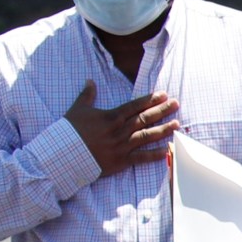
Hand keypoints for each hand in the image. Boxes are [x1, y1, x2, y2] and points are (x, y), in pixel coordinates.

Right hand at [63, 80, 178, 177]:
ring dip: (163, 130)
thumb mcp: (78, 109)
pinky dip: (155, 154)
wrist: (64, 153)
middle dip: (162, 110)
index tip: (164, 95)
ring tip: (177, 124)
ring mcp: (121, 146)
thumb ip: (87, 94)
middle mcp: (119, 130)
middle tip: (176, 104)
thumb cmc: (70, 131)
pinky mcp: (121, 161)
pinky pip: (141, 157)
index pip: (135, 106)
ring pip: (147, 136)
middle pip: (145, 118)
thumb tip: (90, 80)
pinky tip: (167, 150)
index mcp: (111, 116)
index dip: (150, 100)